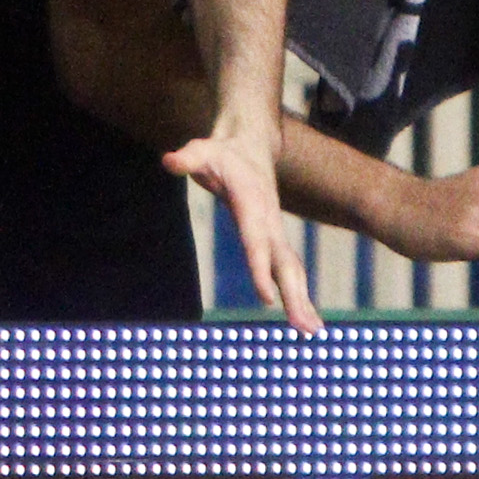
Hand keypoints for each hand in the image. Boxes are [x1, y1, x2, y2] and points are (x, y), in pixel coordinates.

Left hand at [170, 123, 322, 332]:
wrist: (250, 146)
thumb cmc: (221, 153)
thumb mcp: (201, 151)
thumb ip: (187, 159)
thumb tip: (168, 161)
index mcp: (252, 204)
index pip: (255, 241)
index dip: (260, 269)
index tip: (267, 299)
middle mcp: (269, 222)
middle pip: (283, 263)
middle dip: (294, 295)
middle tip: (304, 328)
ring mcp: (275, 232)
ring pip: (292, 270)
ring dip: (302, 300)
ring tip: (311, 332)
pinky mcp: (275, 240)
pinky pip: (289, 270)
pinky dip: (299, 295)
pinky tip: (306, 321)